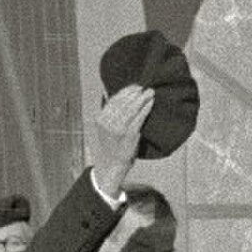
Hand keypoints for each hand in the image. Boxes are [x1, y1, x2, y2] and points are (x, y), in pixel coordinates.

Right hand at [92, 84, 154, 198]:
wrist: (112, 164)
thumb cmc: (111, 145)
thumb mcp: (105, 128)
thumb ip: (109, 113)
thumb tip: (115, 96)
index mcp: (100, 118)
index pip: (114, 99)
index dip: (126, 91)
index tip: (135, 87)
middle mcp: (107, 122)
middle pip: (124, 102)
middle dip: (136, 93)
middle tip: (146, 88)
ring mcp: (118, 128)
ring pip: (132, 108)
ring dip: (143, 98)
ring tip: (150, 93)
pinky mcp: (129, 134)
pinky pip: (139, 117)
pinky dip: (146, 108)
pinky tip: (151, 103)